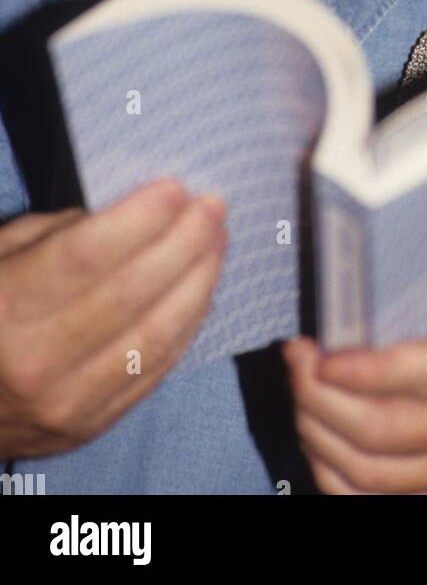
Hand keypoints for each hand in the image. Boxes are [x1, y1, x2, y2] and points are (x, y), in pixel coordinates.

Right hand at [0, 180, 225, 459]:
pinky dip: (186, 324)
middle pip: (130, 293)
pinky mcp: (90, 427)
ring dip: (197, 282)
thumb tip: (131, 216)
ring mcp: (65, 402)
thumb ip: (55, 235)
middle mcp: (34, 361)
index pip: (86, 257)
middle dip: (183, 242)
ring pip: (154, 335)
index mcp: (4, 309)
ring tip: (218, 241)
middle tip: (213, 206)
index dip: (139, 220)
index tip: (177, 188)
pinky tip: (201, 288)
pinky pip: (154, 370)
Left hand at [285, 180, 426, 493]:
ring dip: (328, 436)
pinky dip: (351, 483)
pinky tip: (326, 451)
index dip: (378, 368)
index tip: (332, 349)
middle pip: (390, 428)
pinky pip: (399, 500)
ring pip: (383, 470)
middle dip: (327, 397)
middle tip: (297, 356)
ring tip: (300, 391)